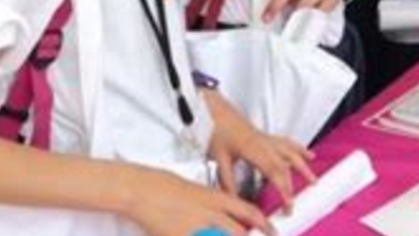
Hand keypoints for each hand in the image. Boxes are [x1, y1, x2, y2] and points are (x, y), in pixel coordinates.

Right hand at [123, 164, 269, 235]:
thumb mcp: (201, 192)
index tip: (273, 231)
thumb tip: (231, 216)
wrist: (145, 189)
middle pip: (239, 232)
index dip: (264, 224)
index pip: (249, 212)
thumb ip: (218, 204)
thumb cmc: (170, 188)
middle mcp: (210, 213)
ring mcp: (195, 227)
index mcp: (217, 198)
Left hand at [204, 91, 316, 214]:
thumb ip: (227, 181)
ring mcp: (265, 137)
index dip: (285, 189)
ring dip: (303, 164)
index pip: (276, 172)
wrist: (213, 109)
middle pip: (287, 163)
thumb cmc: (215, 128)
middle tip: (301, 197)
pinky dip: (298, 148)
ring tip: (312, 175)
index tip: (289, 204)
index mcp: (255, 149)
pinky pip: (286, 142)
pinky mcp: (264, 134)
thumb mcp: (219, 159)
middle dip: (297, 181)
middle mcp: (264, 142)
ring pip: (291, 151)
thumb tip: (233, 199)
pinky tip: (304, 152)